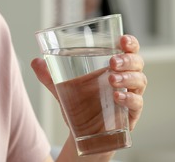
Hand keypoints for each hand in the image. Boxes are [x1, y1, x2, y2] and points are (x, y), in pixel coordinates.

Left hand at [31, 35, 146, 129]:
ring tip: (111, 79)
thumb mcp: (62, 87)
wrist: (81, 133)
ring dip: (127, 78)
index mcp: (114, 66)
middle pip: (137, 63)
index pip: (129, 50)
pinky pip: (137, 104)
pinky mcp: (131, 115)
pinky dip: (129, 99)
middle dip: (127, 60)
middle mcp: (126, 78)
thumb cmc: (79, 103)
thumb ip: (48, 75)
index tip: (122, 39)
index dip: (130, 43)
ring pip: (139, 81)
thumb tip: (35, 61)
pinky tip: (117, 97)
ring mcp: (130, 96)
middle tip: (112, 62)